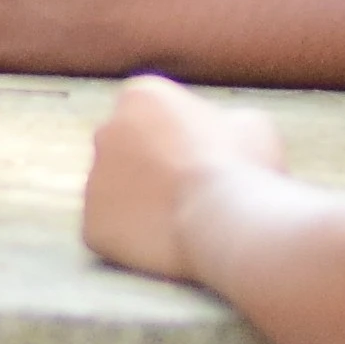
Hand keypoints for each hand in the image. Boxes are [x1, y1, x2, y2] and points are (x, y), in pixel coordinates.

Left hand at [82, 73, 286, 284]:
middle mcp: (106, 131)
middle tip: (189, 194)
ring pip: (117, 193)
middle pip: (127, 151)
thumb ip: (225, 122)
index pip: (152, 115)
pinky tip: (165, 246)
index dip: (182, 139)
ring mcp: (94, 179)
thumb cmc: (243, 166)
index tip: (205, 160)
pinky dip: (133, 241)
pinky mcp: (92, 224)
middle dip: (152, 169)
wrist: (224, 219)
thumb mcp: (252, 124)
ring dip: (140, 205)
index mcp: (141, 96)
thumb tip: (225, 133)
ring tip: (181, 223)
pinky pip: (112, 232)